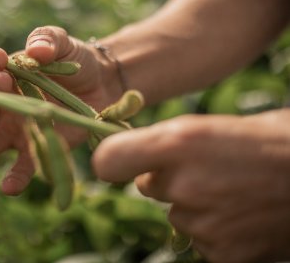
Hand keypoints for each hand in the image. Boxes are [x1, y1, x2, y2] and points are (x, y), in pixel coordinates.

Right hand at [0, 26, 121, 194]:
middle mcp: (2, 107)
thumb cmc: (74, 59)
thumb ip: (46, 39)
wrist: (104, 81)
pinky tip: (9, 187)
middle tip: (3, 81)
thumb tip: (36, 51)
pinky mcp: (37, 151)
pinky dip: (13, 179)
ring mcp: (17, 132)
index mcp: (0, 78)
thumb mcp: (61, 42)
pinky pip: (20, 169)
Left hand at [93, 109, 289, 262]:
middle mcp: (184, 184)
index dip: (114, 162)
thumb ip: (165, 142)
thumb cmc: (266, 141)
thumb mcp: (209, 126)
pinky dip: (216, 230)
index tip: (123, 161)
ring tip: (233, 190)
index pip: (108, 161)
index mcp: (179, 142)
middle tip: (208, 169)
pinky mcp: (223, 253)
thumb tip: (129, 157)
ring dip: (195, 205)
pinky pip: (200, 239)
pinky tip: (242, 214)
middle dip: (168, 179)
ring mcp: (203, 223)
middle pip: (147, 186)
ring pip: (177, 214)